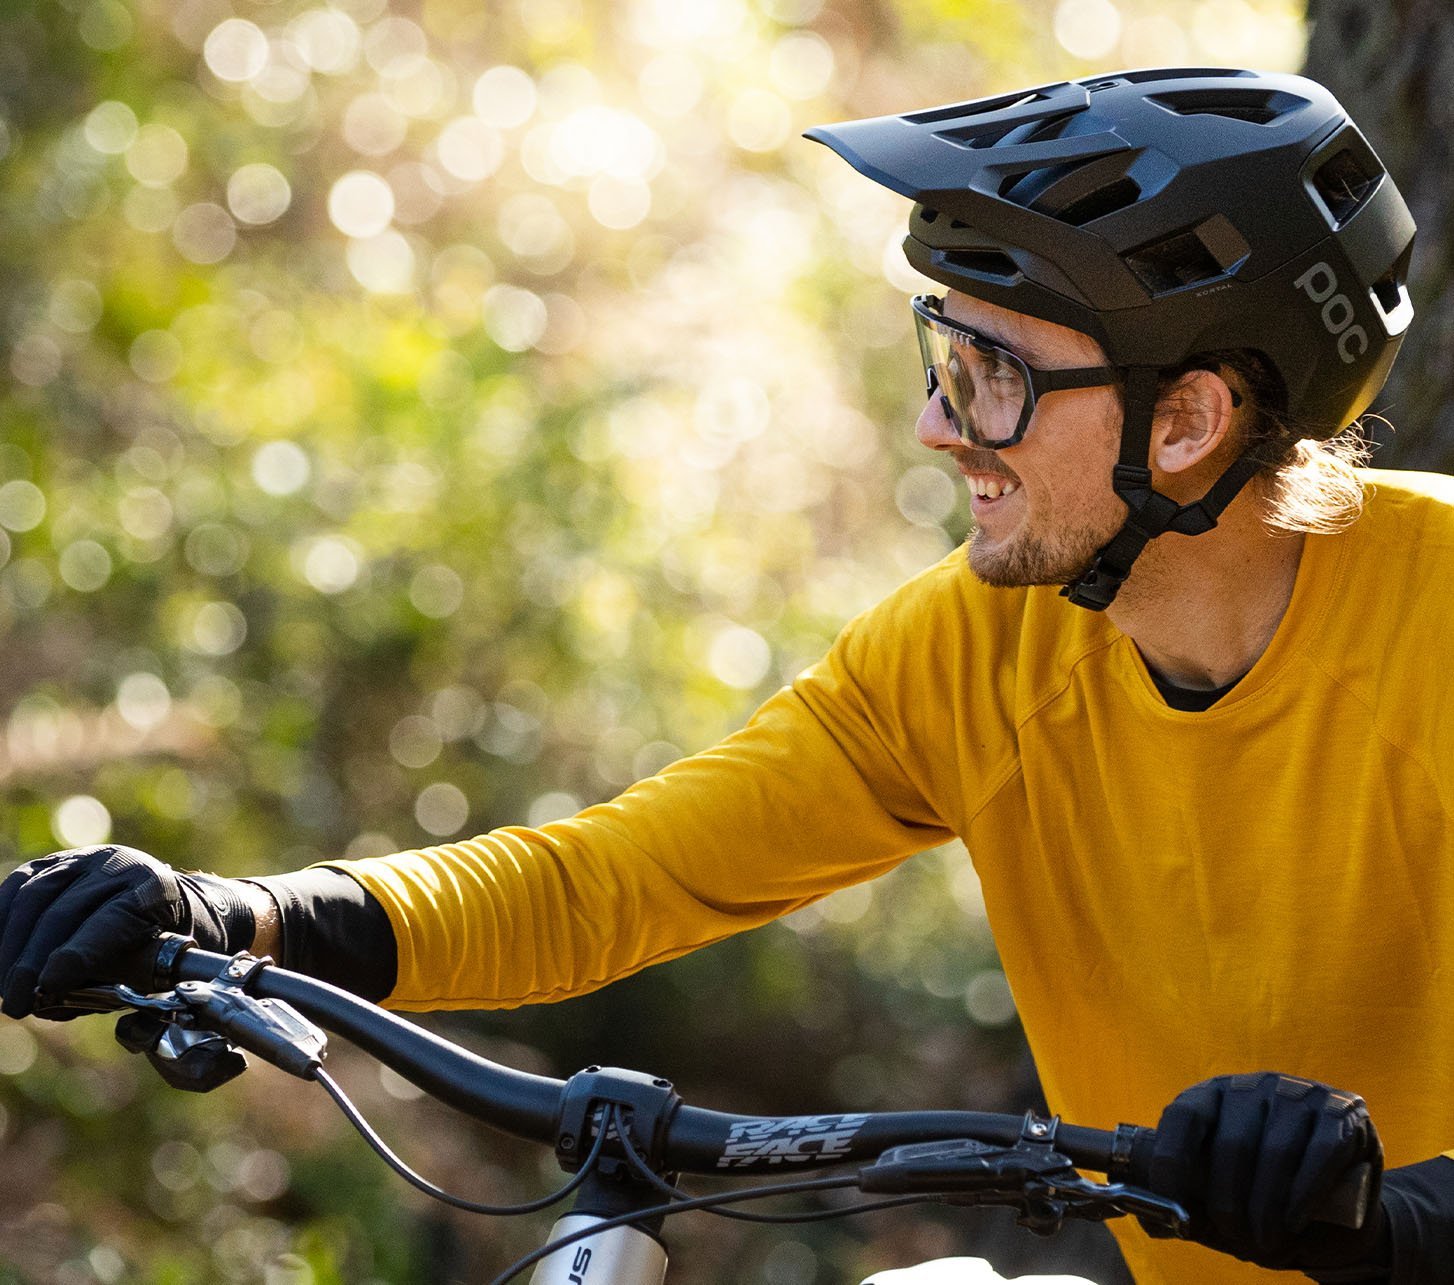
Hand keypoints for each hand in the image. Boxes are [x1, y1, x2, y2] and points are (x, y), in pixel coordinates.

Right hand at [0, 845, 254, 1018]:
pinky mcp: (55, 861)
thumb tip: (50, 1001)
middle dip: (33, 961)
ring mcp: (85, 858)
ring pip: (35, 897)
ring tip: (6, 986)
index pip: (110, 921)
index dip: (77, 954)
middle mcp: (120, 864)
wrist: (164, 903)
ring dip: (12, 946)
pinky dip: (2, 920)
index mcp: (154, 889)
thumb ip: (109, 981)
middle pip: (65, 911)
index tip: (50, 984)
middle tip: (17, 1001)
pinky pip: (18, 885)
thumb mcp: (148, 964)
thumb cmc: (155, 942)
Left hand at [1144, 1071, 1386, 1272]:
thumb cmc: (1269, 1201)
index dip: (1171, 1161)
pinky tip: (1295, 1219)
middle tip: (1238, 1241)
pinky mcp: (1343, 1110)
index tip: (1171, 1207)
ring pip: (1275, 1151)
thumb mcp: (1224, 1203)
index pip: (1182, 1117)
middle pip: (1231, 1144)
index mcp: (1212, 1096)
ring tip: (1267, 1240)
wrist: (1345, 1209)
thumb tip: (1150, 1220)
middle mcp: (1252, 1085)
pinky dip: (1305, 1192)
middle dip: (1230, 1203)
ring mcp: (1297, 1092)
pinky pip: (1321, 1152)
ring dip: (1267, 1206)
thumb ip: (1191, 1206)